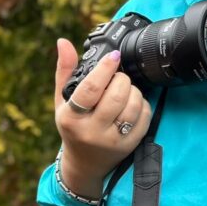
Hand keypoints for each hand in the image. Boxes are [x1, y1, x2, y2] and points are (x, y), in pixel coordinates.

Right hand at [54, 38, 151, 198]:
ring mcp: (112, 140)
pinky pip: (144, 118)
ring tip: (126, 89)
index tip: (114, 56)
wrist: (85, 163)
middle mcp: (91, 131)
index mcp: (71, 118)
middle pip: (116, 96)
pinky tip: (133, 103)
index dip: (105, 69)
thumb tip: (63, 42)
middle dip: (122, 79)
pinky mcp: (129, 146)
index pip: (91, 89)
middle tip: (119, 76)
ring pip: (132, 106)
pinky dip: (142, 104)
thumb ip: (64, 71)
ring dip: (133, 90)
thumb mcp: (62, 101)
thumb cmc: (73, 126)